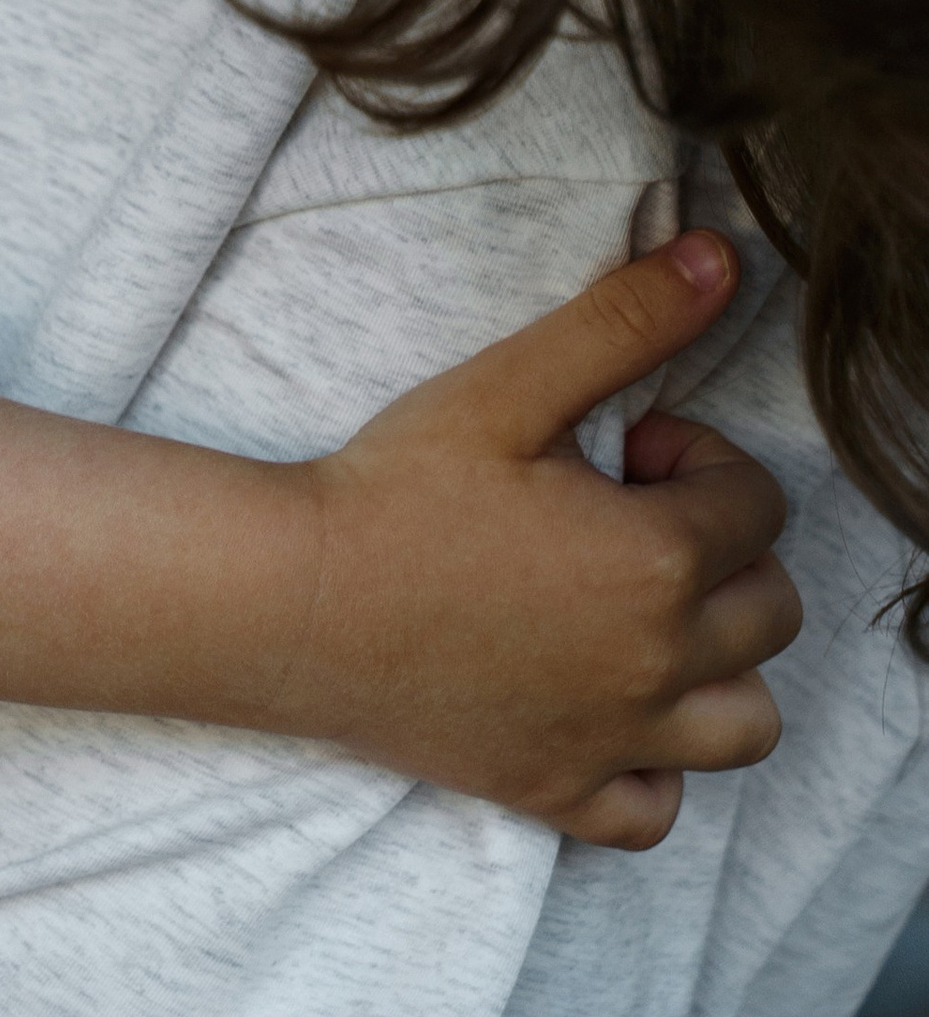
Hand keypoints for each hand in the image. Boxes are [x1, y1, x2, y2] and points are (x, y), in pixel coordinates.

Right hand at [294, 231, 797, 847]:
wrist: (298, 600)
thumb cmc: (396, 489)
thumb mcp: (509, 386)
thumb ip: (624, 322)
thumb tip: (720, 259)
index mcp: (656, 561)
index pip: (758, 505)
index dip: (697, 461)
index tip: (624, 451)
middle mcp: (657, 665)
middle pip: (771, 611)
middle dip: (721, 550)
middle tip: (621, 514)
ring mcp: (614, 741)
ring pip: (746, 723)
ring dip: (719, 664)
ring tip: (638, 611)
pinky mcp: (560, 792)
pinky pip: (660, 810)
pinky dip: (656, 767)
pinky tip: (601, 704)